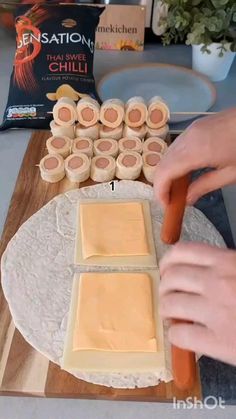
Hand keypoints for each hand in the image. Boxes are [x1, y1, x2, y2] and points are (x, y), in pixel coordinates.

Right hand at [154, 109, 235, 205]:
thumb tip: (187, 199)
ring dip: (167, 172)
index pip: (165, 173)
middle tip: (172, 200)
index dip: (160, 191)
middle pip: (162, 163)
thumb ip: (205, 186)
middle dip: (162, 183)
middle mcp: (187, 138)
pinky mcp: (195, 126)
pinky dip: (175, 161)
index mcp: (196, 151)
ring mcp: (190, 129)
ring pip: (167, 154)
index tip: (166, 206)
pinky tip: (185, 171)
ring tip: (178, 188)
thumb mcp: (231, 174)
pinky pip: (176, 146)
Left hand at [159, 242, 235, 365]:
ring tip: (173, 315)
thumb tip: (198, 270)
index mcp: (228, 262)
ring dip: (166, 310)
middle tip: (169, 295)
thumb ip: (226, 266)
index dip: (167, 262)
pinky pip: (180, 335)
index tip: (166, 270)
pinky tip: (183, 335)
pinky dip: (175, 335)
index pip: (182, 252)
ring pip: (170, 304)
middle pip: (171, 278)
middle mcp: (217, 282)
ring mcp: (216, 312)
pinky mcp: (219, 342)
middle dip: (164, 287)